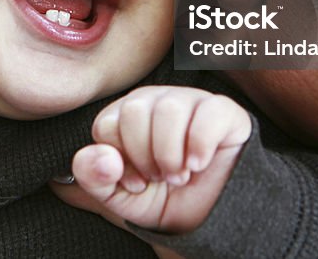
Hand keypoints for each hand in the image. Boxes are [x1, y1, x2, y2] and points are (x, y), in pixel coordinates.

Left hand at [62, 86, 250, 234]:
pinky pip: (208, 113)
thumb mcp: (120, 197)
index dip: (120, 161)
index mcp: (126, 115)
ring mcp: (191, 100)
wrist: (211, 217)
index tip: (137, 181)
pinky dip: (200, 146)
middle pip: (134, 111)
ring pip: (169, 109)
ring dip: (172, 155)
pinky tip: (199, 164)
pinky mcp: (223, 110)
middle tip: (160, 177)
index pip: (106, 124)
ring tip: (180, 175)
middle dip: (145, 156)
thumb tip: (100, 157)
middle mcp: (156, 100)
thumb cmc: (163, 199)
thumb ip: (94, 176)